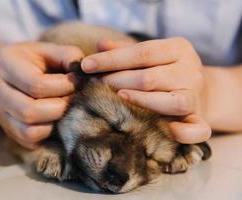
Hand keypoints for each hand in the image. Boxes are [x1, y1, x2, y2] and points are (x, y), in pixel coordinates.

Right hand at [0, 42, 82, 148]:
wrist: (3, 71)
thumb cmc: (32, 59)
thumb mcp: (48, 49)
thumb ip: (67, 56)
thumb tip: (87, 72)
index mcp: (6, 65)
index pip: (36, 84)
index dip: (64, 85)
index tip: (79, 81)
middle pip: (29, 111)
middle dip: (61, 107)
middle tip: (76, 99)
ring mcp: (1, 114)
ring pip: (29, 131)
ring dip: (55, 123)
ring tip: (68, 110)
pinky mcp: (9, 130)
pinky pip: (30, 141)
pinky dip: (49, 133)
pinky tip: (57, 119)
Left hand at [82, 37, 210, 143]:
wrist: (202, 88)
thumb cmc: (164, 69)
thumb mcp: (150, 54)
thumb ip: (125, 50)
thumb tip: (100, 45)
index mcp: (178, 48)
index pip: (141, 52)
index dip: (111, 60)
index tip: (86, 65)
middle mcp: (190, 71)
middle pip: (150, 78)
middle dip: (117, 82)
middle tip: (94, 86)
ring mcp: (196, 96)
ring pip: (171, 102)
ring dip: (141, 102)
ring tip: (117, 99)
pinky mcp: (200, 118)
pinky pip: (198, 130)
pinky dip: (182, 133)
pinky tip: (164, 130)